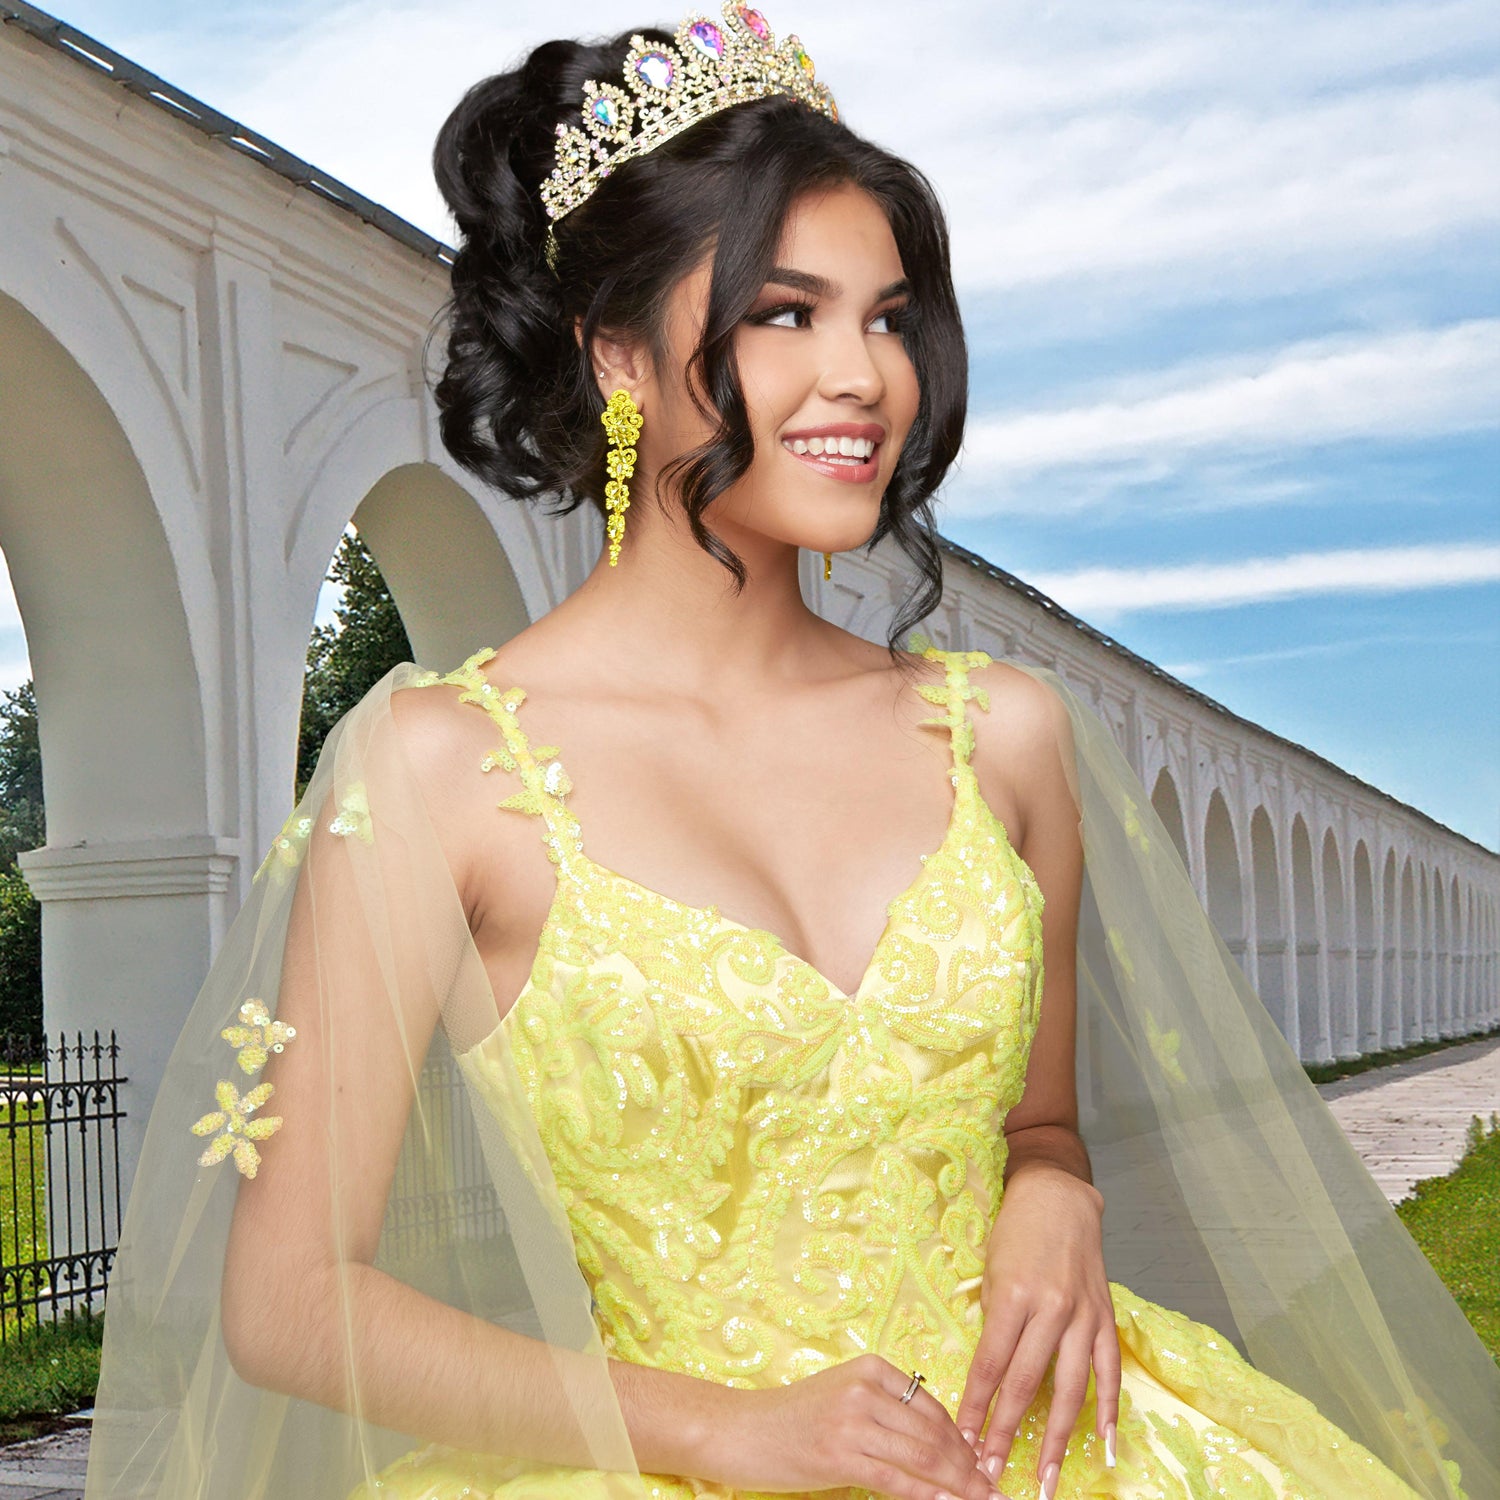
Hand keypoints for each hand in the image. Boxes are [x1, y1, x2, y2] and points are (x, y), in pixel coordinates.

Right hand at [711, 1353, 1012, 1499]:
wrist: (741, 1429)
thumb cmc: (794, 1418)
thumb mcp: (843, 1396)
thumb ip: (886, 1410)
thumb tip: (940, 1445)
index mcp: (870, 1367)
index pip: (932, 1407)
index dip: (962, 1440)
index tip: (982, 1465)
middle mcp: (864, 1389)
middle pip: (933, 1432)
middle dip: (968, 1466)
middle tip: (993, 1490)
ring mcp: (852, 1421)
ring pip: (922, 1457)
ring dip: (957, 1485)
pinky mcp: (840, 1455)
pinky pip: (896, 1480)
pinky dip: (927, 1497)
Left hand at [954, 1167, 1119, 1496]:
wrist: (1058, 1196)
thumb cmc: (1015, 1232)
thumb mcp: (991, 1271)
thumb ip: (995, 1322)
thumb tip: (990, 1378)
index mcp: (1014, 1295)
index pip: (991, 1364)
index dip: (976, 1406)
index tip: (962, 1441)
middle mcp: (1052, 1309)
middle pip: (1027, 1384)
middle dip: (1006, 1432)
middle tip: (990, 1471)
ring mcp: (1084, 1315)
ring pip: (1070, 1388)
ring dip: (1055, 1438)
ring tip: (1044, 1476)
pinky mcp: (1106, 1317)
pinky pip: (1109, 1371)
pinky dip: (1109, 1410)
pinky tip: (1104, 1444)